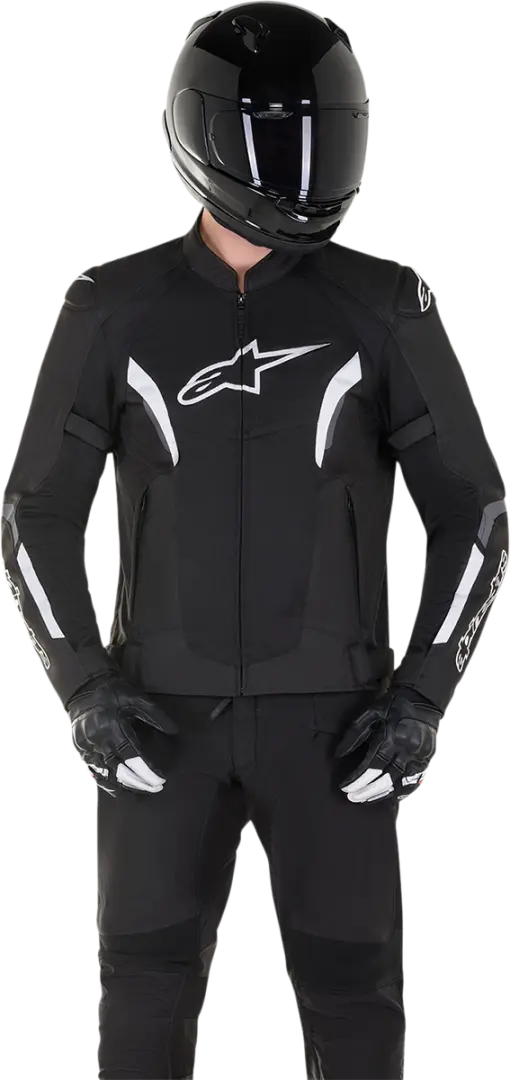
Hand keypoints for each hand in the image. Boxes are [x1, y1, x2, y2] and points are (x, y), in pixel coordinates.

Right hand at [67, 674, 178, 796]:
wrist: (84, 688)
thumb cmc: (113, 692)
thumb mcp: (136, 698)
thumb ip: (155, 715)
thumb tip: (175, 731)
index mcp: (113, 727)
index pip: (133, 757)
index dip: (148, 771)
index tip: (161, 779)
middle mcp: (99, 741)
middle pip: (121, 770)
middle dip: (140, 782)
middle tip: (156, 788)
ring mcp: (87, 748)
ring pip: (107, 775)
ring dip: (126, 786)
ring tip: (142, 790)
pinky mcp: (81, 751)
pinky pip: (94, 773)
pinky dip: (106, 784)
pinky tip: (118, 790)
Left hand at [334, 686, 441, 803]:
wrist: (422, 698)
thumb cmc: (392, 705)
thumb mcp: (370, 713)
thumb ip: (354, 734)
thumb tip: (338, 755)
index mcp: (391, 737)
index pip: (371, 767)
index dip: (356, 780)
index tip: (344, 787)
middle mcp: (407, 750)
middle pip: (384, 779)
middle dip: (366, 791)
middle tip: (351, 797)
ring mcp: (419, 757)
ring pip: (399, 784)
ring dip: (380, 795)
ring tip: (365, 799)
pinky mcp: (427, 760)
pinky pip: (414, 782)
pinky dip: (402, 792)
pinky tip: (390, 797)